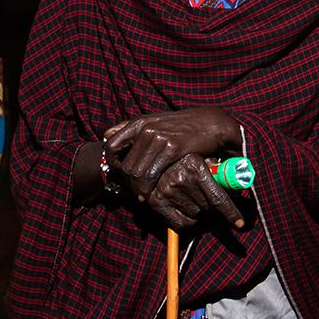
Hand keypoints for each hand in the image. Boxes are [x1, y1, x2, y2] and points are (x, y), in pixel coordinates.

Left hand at [104, 106, 241, 195]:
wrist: (212, 123)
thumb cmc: (182, 127)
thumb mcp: (155, 122)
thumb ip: (131, 128)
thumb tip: (106, 135)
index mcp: (139, 123)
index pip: (111, 146)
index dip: (113, 164)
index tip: (123, 174)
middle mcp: (145, 129)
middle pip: (125, 165)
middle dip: (128, 183)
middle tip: (135, 191)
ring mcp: (158, 138)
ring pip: (137, 173)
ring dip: (138, 189)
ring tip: (143, 196)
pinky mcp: (172, 148)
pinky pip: (152, 175)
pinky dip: (149, 189)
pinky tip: (152, 194)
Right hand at [145, 153, 245, 231]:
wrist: (157, 153)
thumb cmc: (186, 158)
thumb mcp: (204, 157)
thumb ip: (221, 169)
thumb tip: (243, 183)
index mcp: (194, 164)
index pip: (218, 197)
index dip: (231, 212)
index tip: (240, 223)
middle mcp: (179, 177)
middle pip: (208, 208)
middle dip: (212, 208)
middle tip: (208, 200)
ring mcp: (165, 190)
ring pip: (195, 217)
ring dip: (199, 214)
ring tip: (194, 200)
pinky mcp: (155, 201)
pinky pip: (180, 225)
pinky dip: (186, 222)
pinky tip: (184, 209)